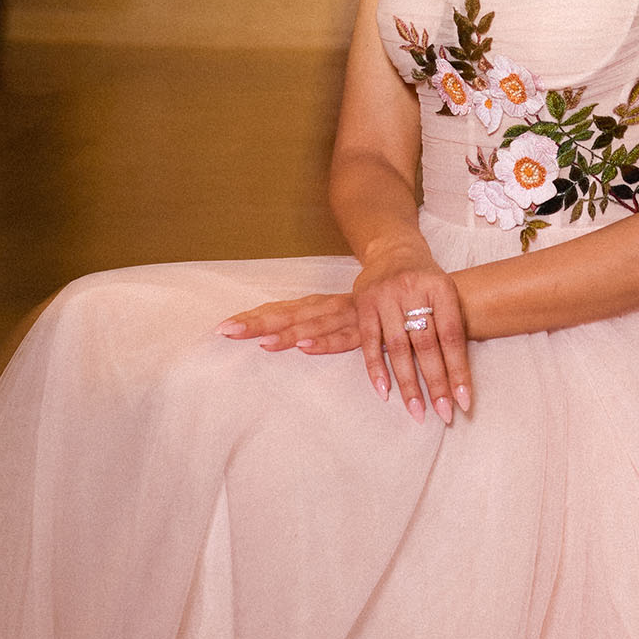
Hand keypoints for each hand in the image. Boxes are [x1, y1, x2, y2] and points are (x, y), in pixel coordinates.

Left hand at [216, 293, 360, 353]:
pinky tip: (305, 347)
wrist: (417, 291)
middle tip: (227, 331)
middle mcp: (329, 308)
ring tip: (260, 342)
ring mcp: (348, 318)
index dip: (251, 317)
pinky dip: (325, 343)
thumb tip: (281, 335)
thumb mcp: (341, 317)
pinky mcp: (368, 331)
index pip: (279, 310)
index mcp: (318, 306)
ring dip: (285, 333)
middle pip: (287, 315)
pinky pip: (344, 339)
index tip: (222, 327)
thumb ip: (317, 325)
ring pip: (311, 326)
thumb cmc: (373, 310)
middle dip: (257, 323)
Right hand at [350, 242, 471, 424]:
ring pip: (398, 348)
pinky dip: (376, 369)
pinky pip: (369, 342)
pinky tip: (384, 391)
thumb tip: (461, 379)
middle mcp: (413, 290)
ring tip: (417, 411)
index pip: (452, 336)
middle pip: (426, 345)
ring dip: (408, 383)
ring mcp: (385, 296)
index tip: (464, 402)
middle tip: (443, 414)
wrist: (393, 250)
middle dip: (436, 383)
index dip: (458, 370)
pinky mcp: (363, 303)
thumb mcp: (446, 294)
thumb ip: (452, 328)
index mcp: (441, 289)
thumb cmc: (426, 282)